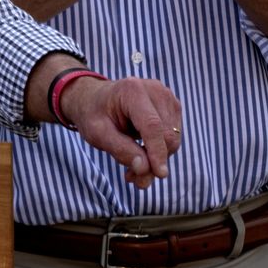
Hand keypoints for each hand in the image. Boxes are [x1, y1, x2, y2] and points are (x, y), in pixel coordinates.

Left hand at [61, 76, 182, 187]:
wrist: (95, 99)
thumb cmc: (93, 115)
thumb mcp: (97, 134)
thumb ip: (120, 150)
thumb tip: (145, 168)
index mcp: (132, 90)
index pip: (152, 126)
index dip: (157, 152)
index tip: (160, 175)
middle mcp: (155, 90)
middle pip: (167, 134)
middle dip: (154, 161)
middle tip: (133, 178)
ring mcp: (166, 96)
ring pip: (173, 138)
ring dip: (156, 158)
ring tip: (132, 166)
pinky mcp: (172, 106)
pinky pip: (174, 136)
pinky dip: (160, 150)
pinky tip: (140, 154)